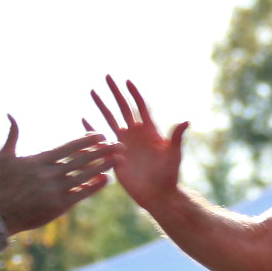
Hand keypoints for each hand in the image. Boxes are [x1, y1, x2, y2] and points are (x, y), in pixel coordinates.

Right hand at [0, 116, 113, 233]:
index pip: (68, 147)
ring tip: (119, 159)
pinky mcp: (59, 206)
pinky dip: (95, 186)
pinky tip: (107, 179)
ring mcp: (55, 190)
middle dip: (102, 150)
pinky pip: (82, 194)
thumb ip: (12, 135)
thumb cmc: (3, 184)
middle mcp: (49, 174)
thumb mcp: (4, 157)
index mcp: (39, 161)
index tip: (101, 134)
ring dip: (104, 166)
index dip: (86, 140)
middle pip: (81, 159)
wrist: (1, 215)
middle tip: (119, 144)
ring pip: (85, 176)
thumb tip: (10, 114)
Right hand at [90, 78, 188, 210]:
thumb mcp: (174, 154)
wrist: (157, 193)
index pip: (140, 106)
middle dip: (115, 92)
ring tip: (92, 91)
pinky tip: (84, 119)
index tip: (126, 80)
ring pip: (111, 119)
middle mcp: (135, 133)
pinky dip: (93, 129)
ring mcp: (124, 143)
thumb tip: (187, 121)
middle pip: (123, 107)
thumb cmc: (169, 174)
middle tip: (107, 77)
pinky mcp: (114, 154)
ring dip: (102, 106)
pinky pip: (102, 139)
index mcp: (149, 130)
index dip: (134, 93)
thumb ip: (176, 137)